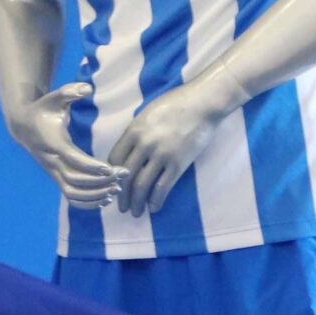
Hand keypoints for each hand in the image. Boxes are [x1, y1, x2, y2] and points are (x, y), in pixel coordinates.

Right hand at [6, 83, 126, 206]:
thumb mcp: (54, 97)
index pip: (73, 159)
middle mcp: (52, 162)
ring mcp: (53, 173)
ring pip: (73, 193)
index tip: (111, 168)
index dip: (92, 166)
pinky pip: (70, 197)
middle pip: (75, 180)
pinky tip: (106, 199)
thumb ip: (70, 91)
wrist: (24, 126)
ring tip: (117, 190)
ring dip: (95, 195)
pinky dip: (87, 203)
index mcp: (54, 143)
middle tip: (123, 176)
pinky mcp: (56, 178)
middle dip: (100, 182)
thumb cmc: (44, 110)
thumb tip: (87, 88)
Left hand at [106, 68, 245, 215]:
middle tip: (121, 207)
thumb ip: (137, 131)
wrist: (203, 102)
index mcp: (134, 130)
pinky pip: (163, 187)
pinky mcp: (178, 163)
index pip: (115, 159)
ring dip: (137, 202)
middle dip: (122, 195)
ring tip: (136, 212)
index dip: (112, 175)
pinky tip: (153, 208)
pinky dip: (156, 201)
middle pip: (126, 175)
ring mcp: (161, 155)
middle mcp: (144, 144)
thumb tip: (129, 149)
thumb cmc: (176, 103)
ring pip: (142, 185)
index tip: (114, 184)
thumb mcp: (148, 113)